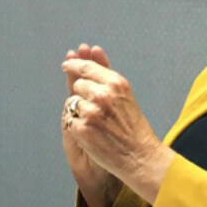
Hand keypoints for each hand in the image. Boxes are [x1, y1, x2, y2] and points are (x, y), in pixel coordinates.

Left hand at [61, 52, 174, 204]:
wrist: (139, 156)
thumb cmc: (133, 127)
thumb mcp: (124, 94)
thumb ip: (105, 73)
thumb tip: (91, 49)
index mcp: (116, 83)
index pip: (86, 67)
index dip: (74, 64)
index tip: (66, 64)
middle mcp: (103, 95)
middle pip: (77, 85)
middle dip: (82, 95)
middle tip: (98, 110)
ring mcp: (91, 112)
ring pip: (71, 103)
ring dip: (79, 111)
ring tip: (98, 124)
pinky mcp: (82, 129)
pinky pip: (70, 120)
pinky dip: (77, 127)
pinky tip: (93, 134)